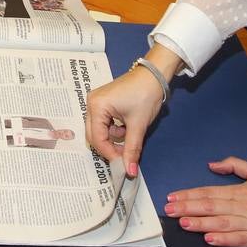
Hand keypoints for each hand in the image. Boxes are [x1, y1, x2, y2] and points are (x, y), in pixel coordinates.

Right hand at [85, 47, 179, 176]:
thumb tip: (130, 171)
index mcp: (96, 106)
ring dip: (113, 138)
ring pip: (99, 130)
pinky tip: (126, 128)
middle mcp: (91, 103)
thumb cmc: (145, 95)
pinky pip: (103, 122)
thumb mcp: (138, 125)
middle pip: (94, 135)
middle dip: (109, 147)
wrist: (154, 75)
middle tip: (124, 156)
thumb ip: (131, 150)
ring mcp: (96, 102)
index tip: (123, 165)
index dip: (110, 154)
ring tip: (129, 137)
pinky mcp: (103, 102)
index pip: (97, 138)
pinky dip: (114, 130)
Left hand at [165, 157, 246, 246]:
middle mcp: (243, 206)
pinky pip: (242, 239)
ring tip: (183, 223)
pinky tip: (211, 238)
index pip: (208, 193)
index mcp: (240, 191)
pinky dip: (225, 239)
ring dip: (201, 223)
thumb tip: (212, 164)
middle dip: (187, 207)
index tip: (171, 197)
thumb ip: (235, 165)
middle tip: (168, 210)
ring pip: (222, 222)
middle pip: (210, 206)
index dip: (189, 195)